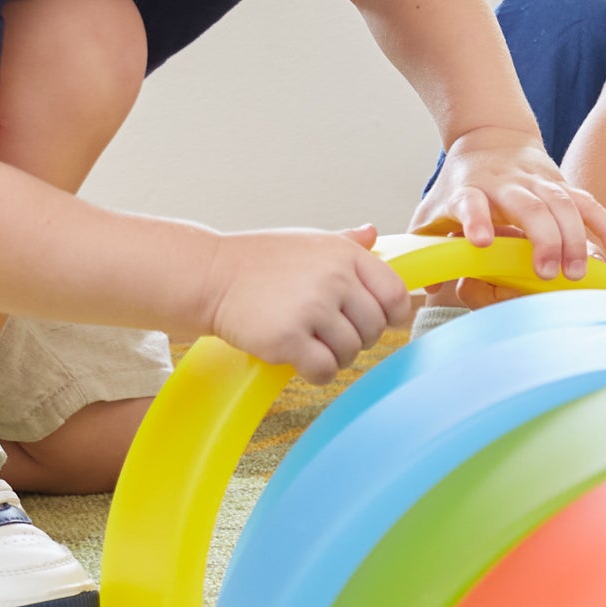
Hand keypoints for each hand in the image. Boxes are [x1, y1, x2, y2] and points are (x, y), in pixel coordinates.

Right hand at [201, 225, 415, 382]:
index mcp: (345, 254)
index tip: (375, 322)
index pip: (395, 295)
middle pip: (374, 329)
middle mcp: (333, 278)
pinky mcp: (288, 339)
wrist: (210, 276)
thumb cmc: (259, 260)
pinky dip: (317, 373)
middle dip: (357, 339)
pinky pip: (325, 370)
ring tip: (311, 344)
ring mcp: (311, 308)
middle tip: (329, 334)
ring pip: (351, 353)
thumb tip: (372, 233)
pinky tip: (300, 360)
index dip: (391, 316)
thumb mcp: (308, 241)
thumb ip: (345, 242)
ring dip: (334, 357)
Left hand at [412, 125, 605, 280]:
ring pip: (563, 204)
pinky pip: (589, 202)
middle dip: (542, 238)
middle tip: (548, 272)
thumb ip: (425, 245)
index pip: (471, 202)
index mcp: (470, 190)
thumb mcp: (432, 209)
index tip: (479, 241)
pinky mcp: (562, 183)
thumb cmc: (459, 184)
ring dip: (574, 238)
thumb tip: (428, 281)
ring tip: (578, 272)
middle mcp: (506, 183)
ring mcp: (538, 181)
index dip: (476, 219)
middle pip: (528, 206)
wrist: (489, 135)